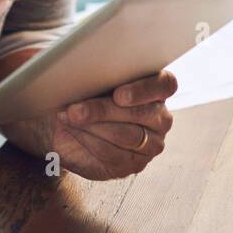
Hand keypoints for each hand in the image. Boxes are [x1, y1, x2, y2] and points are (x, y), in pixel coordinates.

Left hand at [41, 69, 176, 180]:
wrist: (67, 121)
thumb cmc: (84, 92)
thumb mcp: (90, 77)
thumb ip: (98, 71)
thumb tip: (84, 69)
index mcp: (157, 88)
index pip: (165, 84)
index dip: (143, 90)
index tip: (118, 94)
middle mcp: (160, 117)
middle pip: (141, 112)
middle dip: (105, 110)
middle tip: (76, 109)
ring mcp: (151, 143)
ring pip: (127, 135)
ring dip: (93, 126)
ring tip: (69, 117)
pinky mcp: (133, 164)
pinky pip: (113, 154)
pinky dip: (89, 141)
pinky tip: (74, 131)